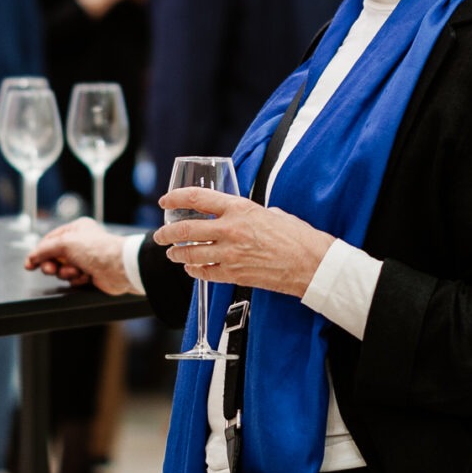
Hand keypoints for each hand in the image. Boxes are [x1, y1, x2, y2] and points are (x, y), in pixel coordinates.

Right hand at [26, 219, 134, 294]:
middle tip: (51, 269)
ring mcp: (85, 259)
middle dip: (52, 265)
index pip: (50, 240)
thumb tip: (31, 258)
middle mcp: (80, 243)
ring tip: (76, 271)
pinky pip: (73, 279)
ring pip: (63, 270)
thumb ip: (44, 250)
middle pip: (54, 257)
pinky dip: (77, 279)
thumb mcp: (65, 244)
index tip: (29, 263)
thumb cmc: (98, 249)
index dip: (38, 252)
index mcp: (76, 229)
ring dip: (67, 273)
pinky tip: (86, 276)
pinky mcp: (90, 274)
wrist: (119, 268)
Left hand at [152, 188, 332, 298]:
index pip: (197, 198)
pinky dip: (194, 271)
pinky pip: (205, 273)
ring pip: (191, 254)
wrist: (311, 263)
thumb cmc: (298, 237)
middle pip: (186, 229)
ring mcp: (230, 254)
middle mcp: (231, 230)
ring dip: (177, 254)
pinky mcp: (234, 274)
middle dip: (167, 233)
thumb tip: (240, 216)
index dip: (175, 198)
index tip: (165, 201)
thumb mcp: (272, 213)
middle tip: (160, 235)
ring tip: (172, 253)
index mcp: (240, 208)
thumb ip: (249, 214)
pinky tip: (191, 269)